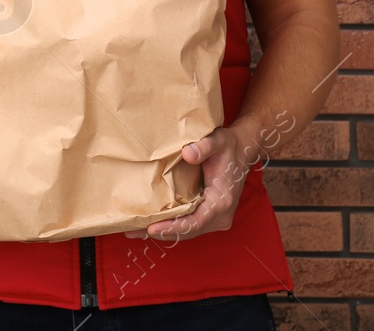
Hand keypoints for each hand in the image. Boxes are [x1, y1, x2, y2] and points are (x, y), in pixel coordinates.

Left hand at [123, 125, 251, 241]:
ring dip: (163, 231)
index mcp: (221, 202)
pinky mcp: (209, 215)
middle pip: (187, 231)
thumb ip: (204, 147)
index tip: (152, 229)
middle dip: (161, 232)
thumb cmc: (228, 146)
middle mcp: (220, 215)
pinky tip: (150, 224)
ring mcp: (215, 218)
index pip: (195, 222)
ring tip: (135, 231)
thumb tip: (187, 154)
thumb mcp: (218, 141)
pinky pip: (189, 224)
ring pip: (187, 230)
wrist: (242, 150)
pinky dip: (171, 226)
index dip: (173, 227)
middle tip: (132, 231)